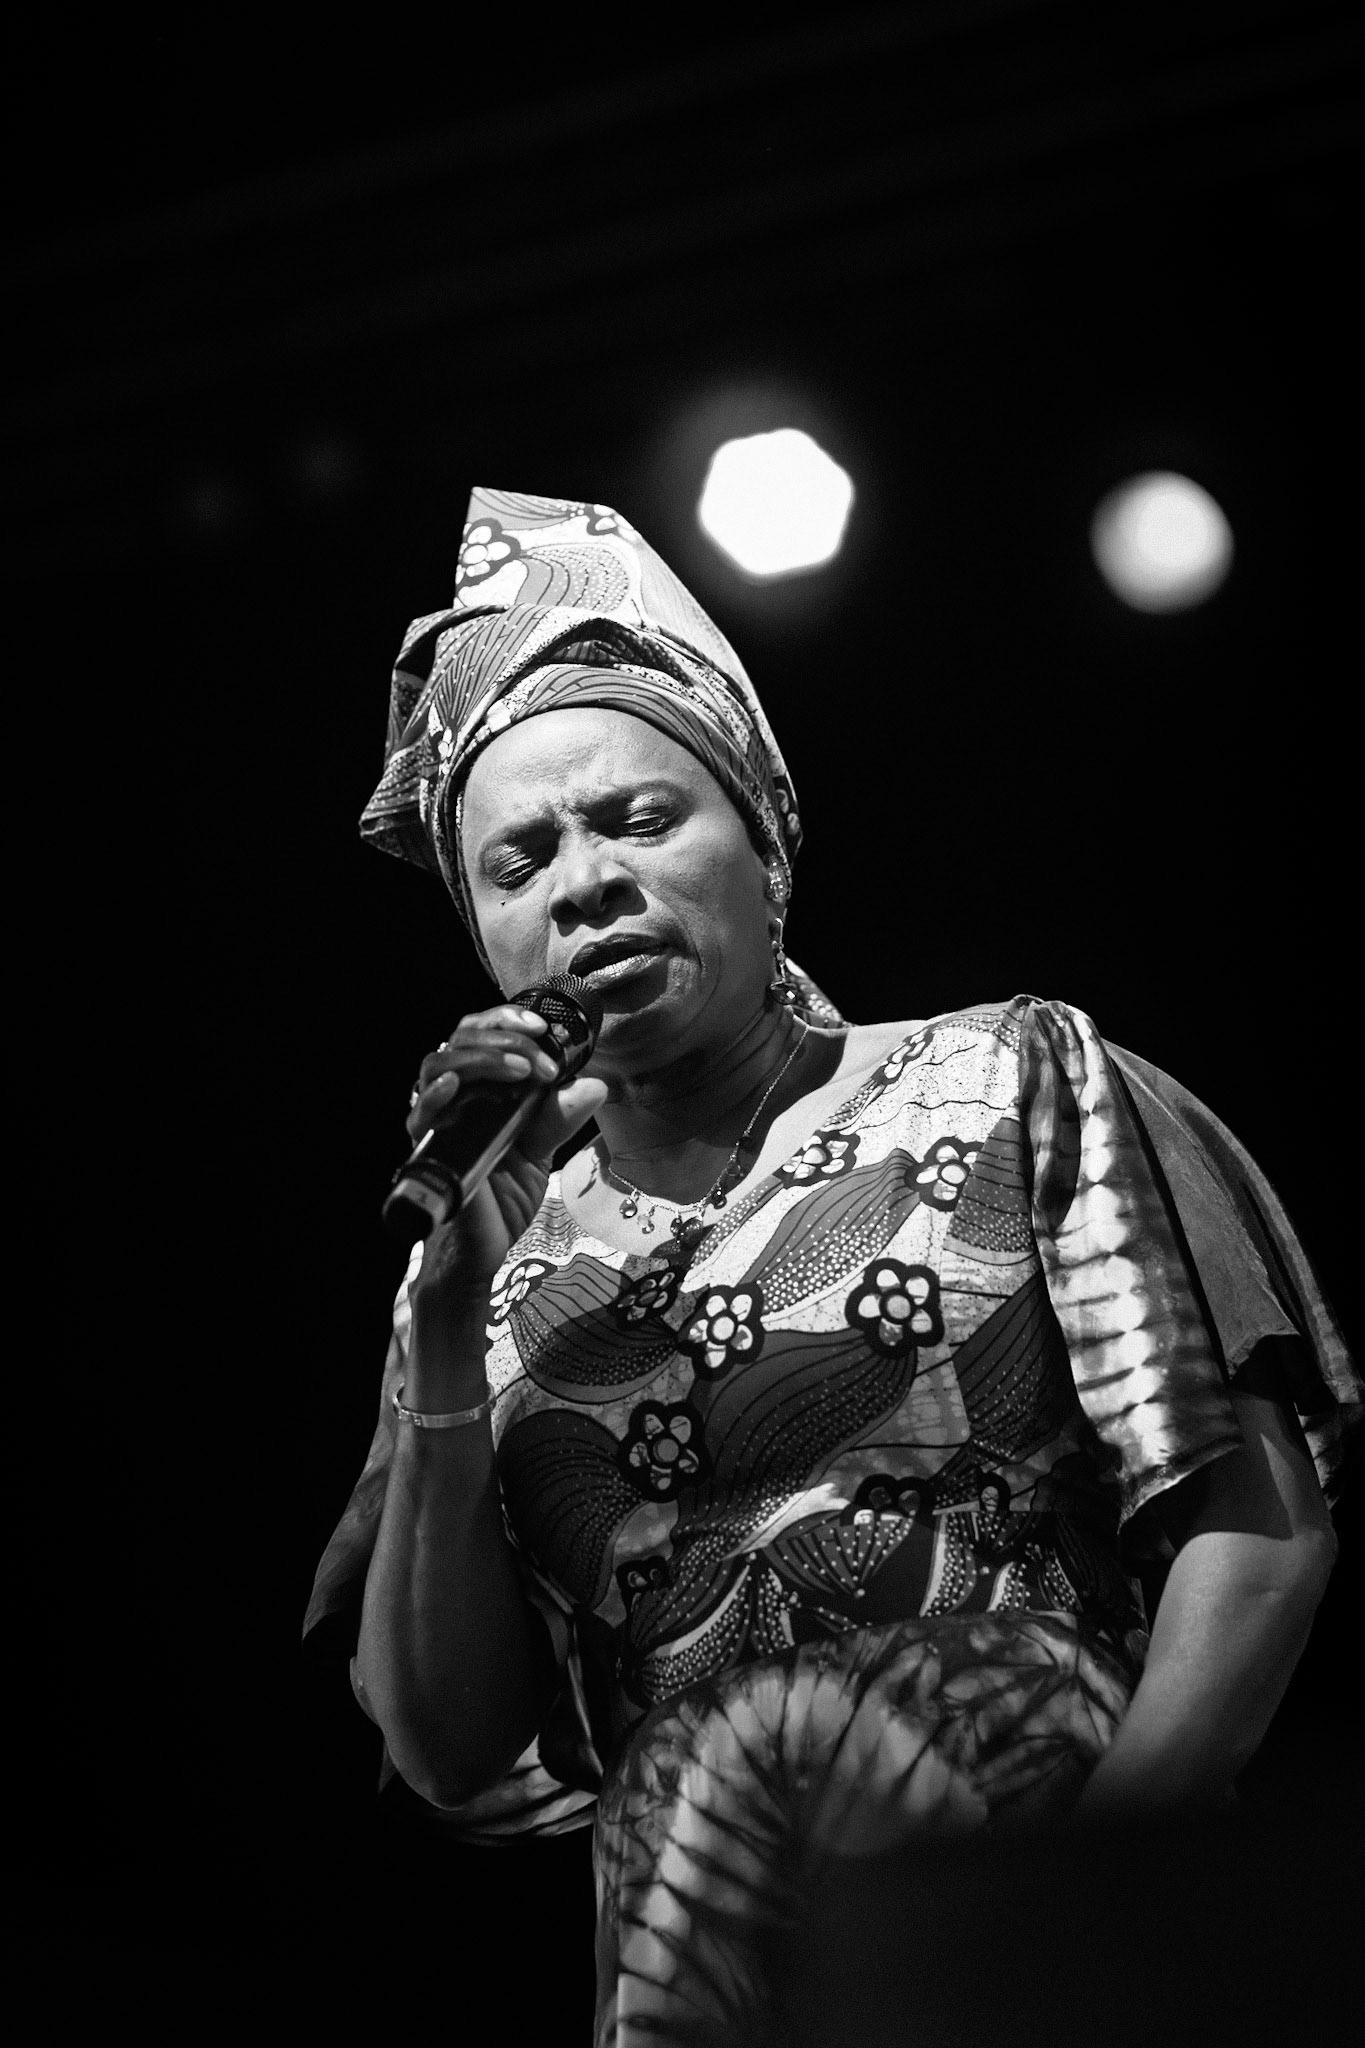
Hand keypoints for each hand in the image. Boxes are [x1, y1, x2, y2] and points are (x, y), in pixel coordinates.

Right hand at [405, 1001, 607, 1302]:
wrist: (481, 1252)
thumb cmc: (501, 1198)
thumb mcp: (539, 1153)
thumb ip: (557, 1118)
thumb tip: (595, 1084)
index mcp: (478, 1089)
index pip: (480, 1033)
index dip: (507, 1020)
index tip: (544, 1028)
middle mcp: (452, 1098)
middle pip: (459, 1038)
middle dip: (503, 1035)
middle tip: (539, 1056)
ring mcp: (436, 1123)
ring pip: (438, 1064)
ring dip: (482, 1058)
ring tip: (519, 1070)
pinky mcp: (428, 1154)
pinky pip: (420, 1117)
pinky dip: (436, 1095)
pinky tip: (455, 1086)